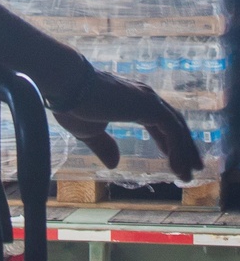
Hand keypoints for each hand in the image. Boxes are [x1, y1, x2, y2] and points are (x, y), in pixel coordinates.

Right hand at [53, 72, 202, 181]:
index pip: (159, 121)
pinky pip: (172, 132)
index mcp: (132, 100)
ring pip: (177, 129)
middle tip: (193, 168)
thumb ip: (104, 146)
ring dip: (185, 153)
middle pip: (174, 124)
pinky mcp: (149, 107)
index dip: (167, 141)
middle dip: (185, 147)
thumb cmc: (73, 104)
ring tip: (189, 175)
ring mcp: (148, 100)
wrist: (67, 86)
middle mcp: (144, 97)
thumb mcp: (89, 131)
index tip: (171, 158)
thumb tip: (114, 164)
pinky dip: (178, 150)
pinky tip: (178, 168)